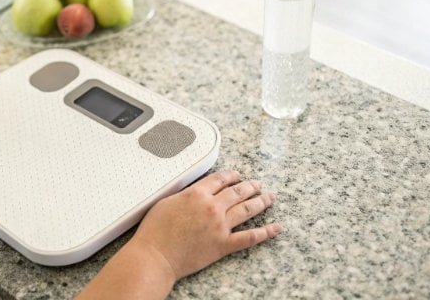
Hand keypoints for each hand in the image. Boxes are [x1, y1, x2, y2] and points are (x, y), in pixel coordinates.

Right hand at [132, 170, 280, 279]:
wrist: (156, 255)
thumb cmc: (155, 231)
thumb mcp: (166, 202)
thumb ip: (184, 194)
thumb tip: (194, 192)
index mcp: (197, 194)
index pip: (220, 179)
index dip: (231, 175)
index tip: (237, 175)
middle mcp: (212, 207)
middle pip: (237, 192)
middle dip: (250, 186)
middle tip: (258, 184)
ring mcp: (220, 226)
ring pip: (247, 210)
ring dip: (261, 202)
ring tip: (270, 197)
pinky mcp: (224, 245)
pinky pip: (249, 237)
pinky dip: (265, 232)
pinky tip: (275, 228)